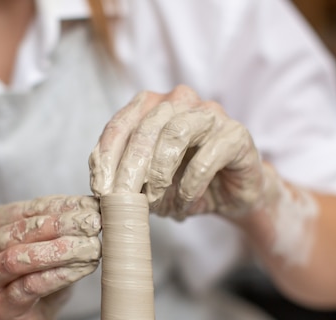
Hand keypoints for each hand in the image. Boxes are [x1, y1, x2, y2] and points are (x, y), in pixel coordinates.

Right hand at [0, 195, 100, 319]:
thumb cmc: (35, 279)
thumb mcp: (48, 248)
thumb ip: (62, 228)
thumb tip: (95, 209)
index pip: (30, 208)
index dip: (63, 206)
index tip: (93, 207)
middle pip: (22, 231)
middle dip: (62, 225)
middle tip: (94, 225)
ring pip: (20, 258)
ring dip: (60, 251)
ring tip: (91, 247)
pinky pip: (30, 286)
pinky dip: (60, 276)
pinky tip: (83, 269)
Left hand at [89, 85, 266, 220]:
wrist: (231, 195)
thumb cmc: (185, 184)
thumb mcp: (146, 184)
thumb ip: (123, 178)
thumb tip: (100, 189)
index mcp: (152, 105)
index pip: (121, 123)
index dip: (106, 156)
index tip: (100, 189)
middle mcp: (180, 101)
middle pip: (145, 128)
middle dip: (129, 168)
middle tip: (122, 199)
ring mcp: (210, 114)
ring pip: (175, 133)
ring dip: (159, 172)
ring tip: (153, 201)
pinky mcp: (235, 134)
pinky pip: (207, 157)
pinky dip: (190, 186)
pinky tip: (185, 203)